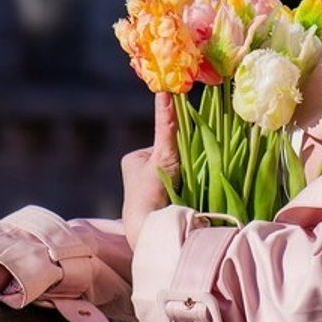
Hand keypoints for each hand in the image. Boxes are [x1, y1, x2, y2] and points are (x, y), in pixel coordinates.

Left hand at [121, 93, 179, 248]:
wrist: (150, 231)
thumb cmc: (150, 189)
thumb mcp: (162, 154)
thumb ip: (166, 125)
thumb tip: (165, 91)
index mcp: (132, 159)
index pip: (163, 144)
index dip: (177, 149)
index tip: (184, 160)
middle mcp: (136, 175)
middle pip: (169, 160)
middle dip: (181, 166)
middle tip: (188, 175)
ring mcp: (146, 192)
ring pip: (174, 176)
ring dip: (184, 180)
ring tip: (188, 188)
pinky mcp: (156, 207)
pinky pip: (175, 191)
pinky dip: (184, 192)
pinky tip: (189, 198)